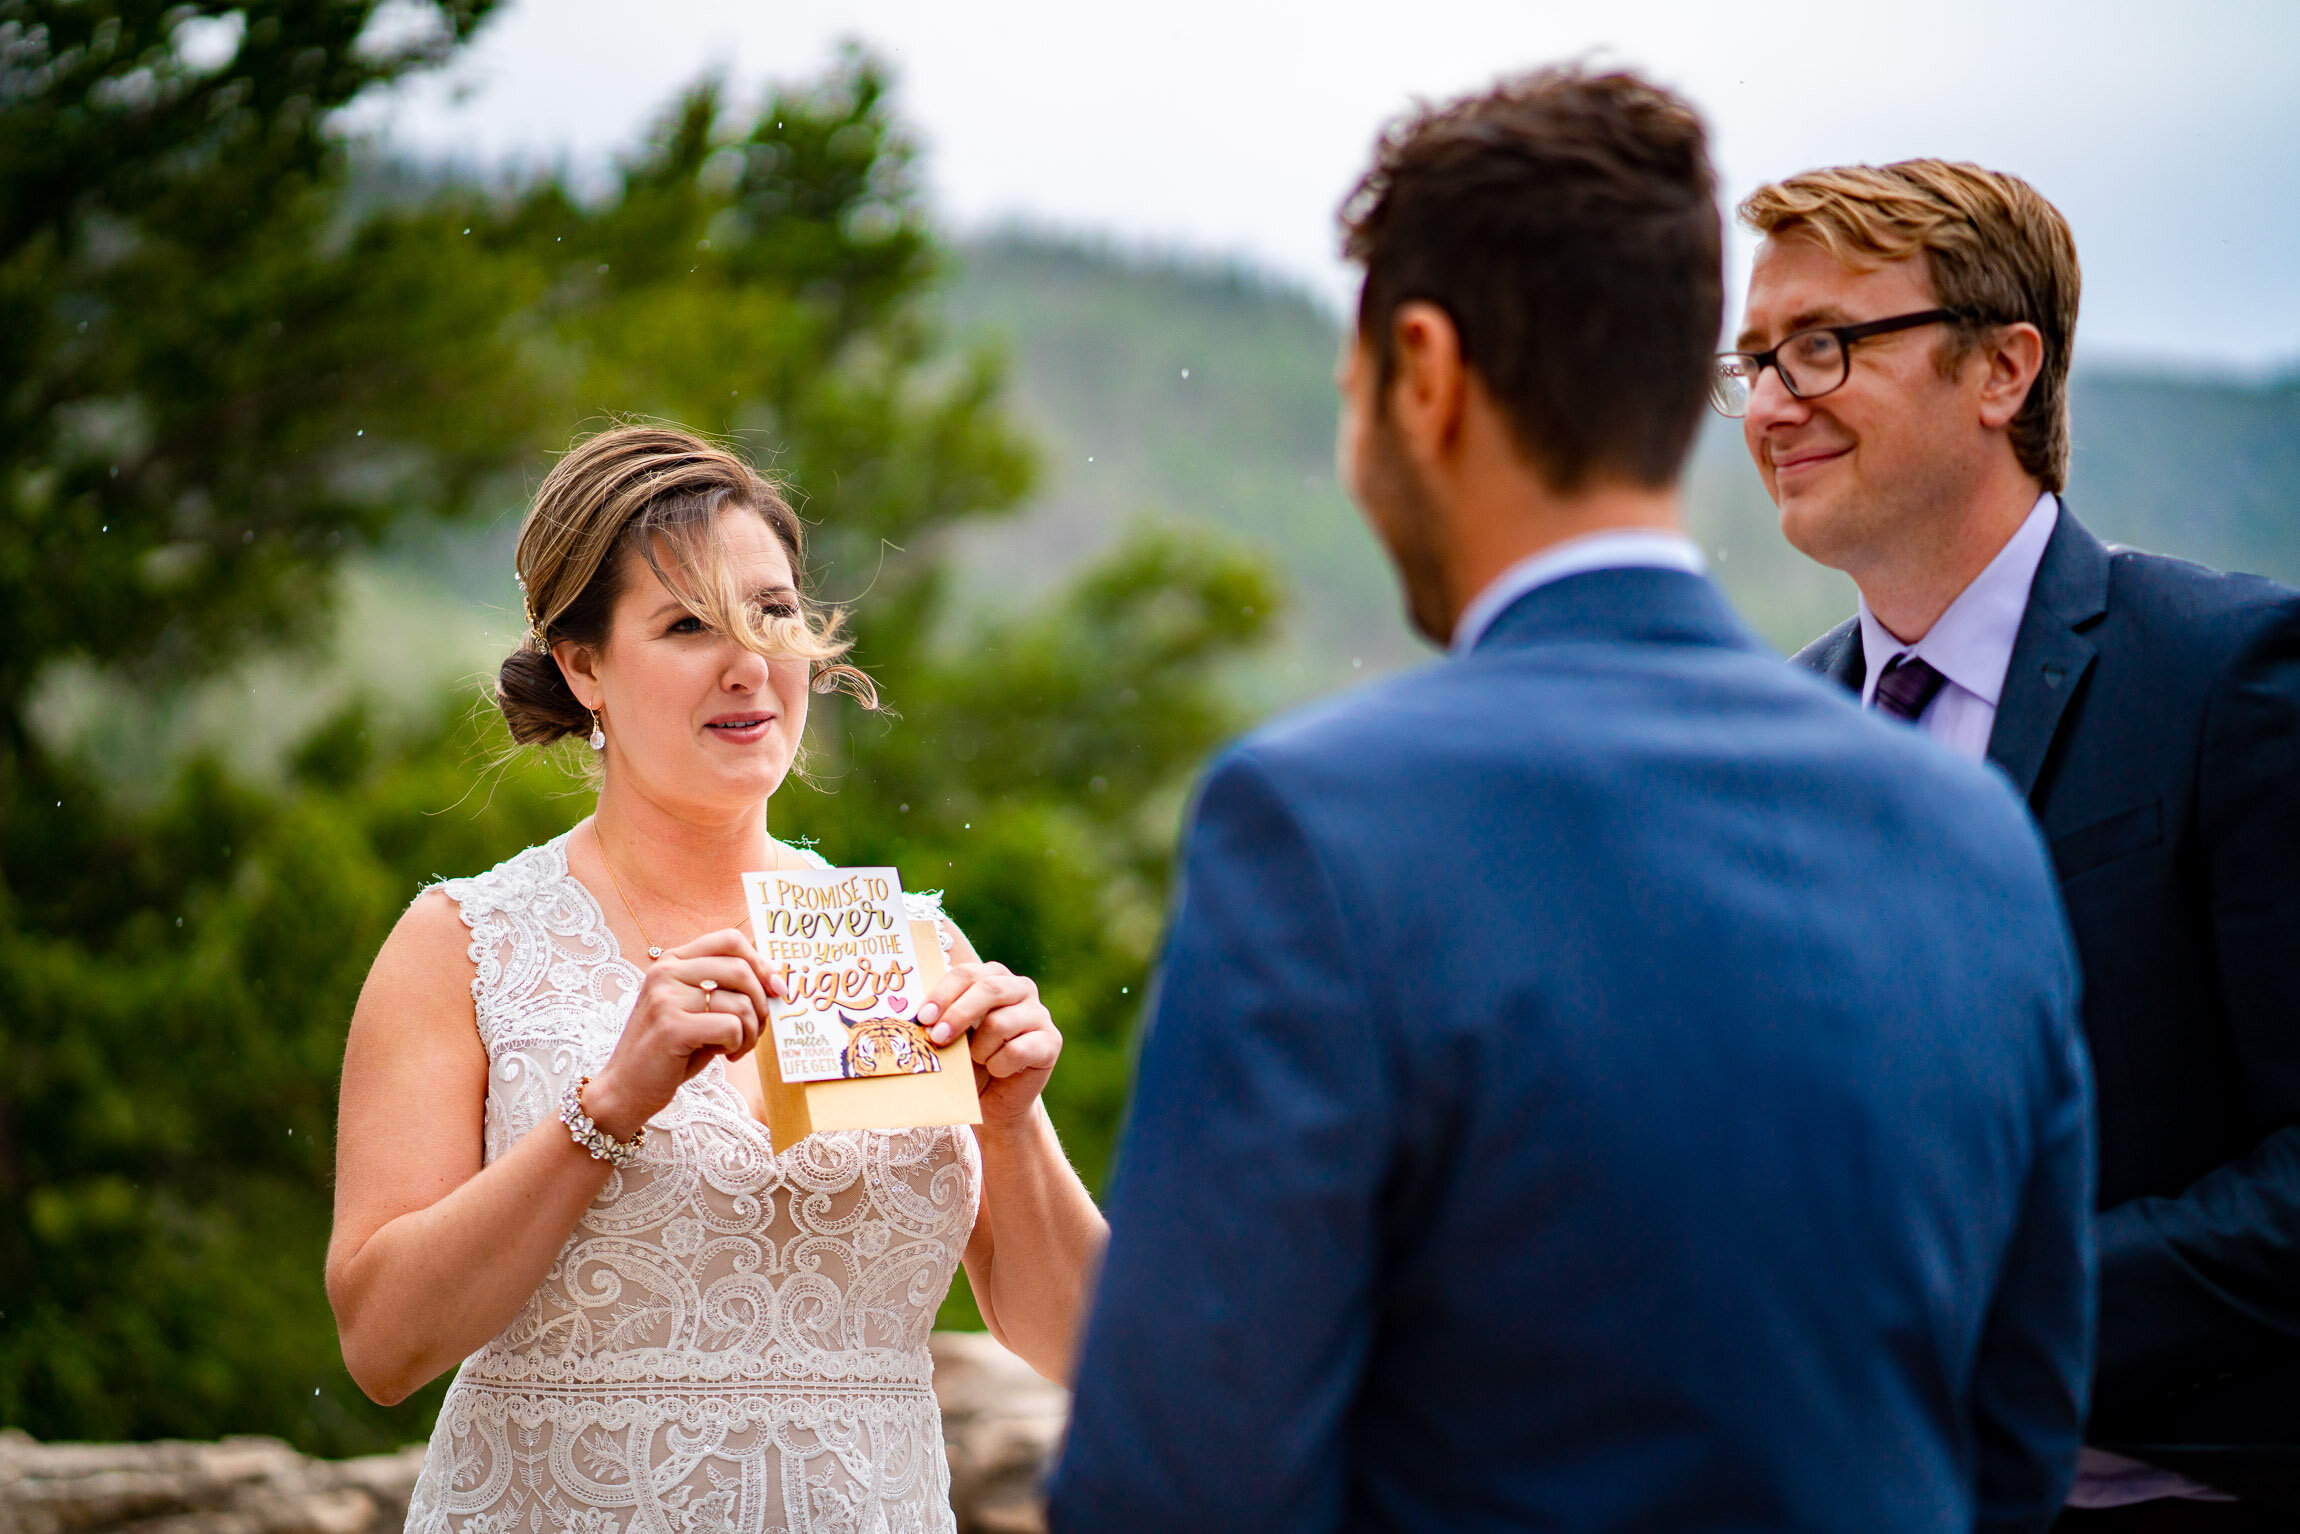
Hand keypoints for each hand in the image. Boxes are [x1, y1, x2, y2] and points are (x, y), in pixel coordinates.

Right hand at [583, 929, 781, 1141]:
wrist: (625, 1089)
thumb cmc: (670, 1050)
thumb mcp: (696, 1009)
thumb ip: (726, 989)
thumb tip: (776, 978)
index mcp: (673, 961)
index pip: (730, 941)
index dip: (761, 962)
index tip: (775, 988)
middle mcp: (666, 973)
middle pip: (741, 970)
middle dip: (762, 1003)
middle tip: (755, 1029)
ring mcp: (666, 998)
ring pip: (740, 1002)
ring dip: (751, 1031)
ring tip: (736, 1047)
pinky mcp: (672, 1027)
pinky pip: (731, 1026)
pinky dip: (738, 1044)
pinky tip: (724, 1054)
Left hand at [920, 960, 1060, 1125]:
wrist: (994, 1102)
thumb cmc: (968, 1063)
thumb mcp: (951, 1036)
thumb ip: (941, 1019)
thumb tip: (918, 1017)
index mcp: (993, 977)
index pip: (968, 973)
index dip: (944, 993)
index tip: (923, 1017)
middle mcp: (1021, 988)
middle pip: (989, 989)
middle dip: (958, 1014)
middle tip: (937, 1038)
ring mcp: (1039, 1014)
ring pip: (1000, 1023)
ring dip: (979, 1049)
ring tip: (977, 1061)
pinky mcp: (1051, 1041)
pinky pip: (1017, 1050)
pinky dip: (998, 1065)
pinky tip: (998, 1071)